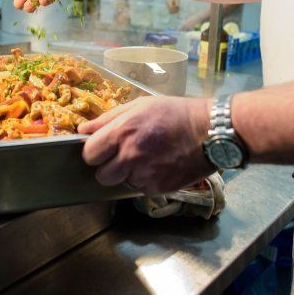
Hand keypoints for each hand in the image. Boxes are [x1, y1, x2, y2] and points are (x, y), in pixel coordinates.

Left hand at [78, 96, 215, 194]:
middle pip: (101, 176)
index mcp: (122, 132)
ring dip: (128, 174)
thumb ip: (108, 119)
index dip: (94, 152)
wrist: (210, 130)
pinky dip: (146, 180)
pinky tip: (159, 165)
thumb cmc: (175, 113)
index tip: (102, 150)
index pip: (89, 154)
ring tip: (147, 158)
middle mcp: (131, 155)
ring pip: (121, 183)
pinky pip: (140, 188)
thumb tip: (83, 130)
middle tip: (123, 157)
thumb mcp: (140, 106)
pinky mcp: (158, 188)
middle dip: (108, 168)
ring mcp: (145, 174)